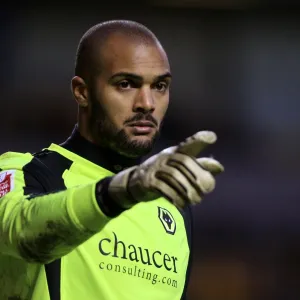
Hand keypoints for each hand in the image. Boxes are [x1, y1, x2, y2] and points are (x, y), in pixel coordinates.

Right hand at [108, 131, 223, 208]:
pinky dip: (175, 197)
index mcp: (175, 152)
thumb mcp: (182, 168)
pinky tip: (182, 204)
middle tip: (206, 191)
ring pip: (174, 176)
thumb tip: (220, 167)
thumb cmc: (164, 173)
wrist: (136, 182)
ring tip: (195, 200)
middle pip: (183, 162)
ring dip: (187, 190)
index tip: (212, 137)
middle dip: (197, 176)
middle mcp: (165, 156)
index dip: (199, 139)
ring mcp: (154, 167)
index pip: (188, 144)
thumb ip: (200, 166)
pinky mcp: (147, 180)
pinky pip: (163, 188)